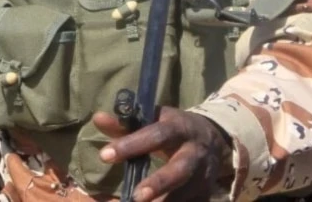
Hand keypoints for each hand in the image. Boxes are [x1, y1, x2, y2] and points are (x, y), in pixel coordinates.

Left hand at [94, 108, 232, 201]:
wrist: (213, 138)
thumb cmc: (173, 126)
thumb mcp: (154, 118)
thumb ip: (126, 122)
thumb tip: (97, 118)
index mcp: (178, 127)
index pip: (155, 135)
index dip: (131, 144)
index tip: (105, 155)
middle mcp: (195, 152)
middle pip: (179, 169)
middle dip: (159, 183)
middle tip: (136, 197)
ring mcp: (204, 176)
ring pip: (187, 192)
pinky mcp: (207, 193)